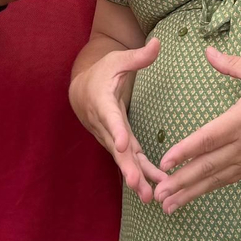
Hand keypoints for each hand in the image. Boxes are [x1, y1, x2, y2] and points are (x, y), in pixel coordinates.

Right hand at [69, 39, 168, 202]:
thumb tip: (158, 43)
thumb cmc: (102, 72)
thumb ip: (138, 56)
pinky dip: (141, 175)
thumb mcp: (118, 60)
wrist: (83, 90)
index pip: (110, 118)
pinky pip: (130, 161)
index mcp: (103, 103)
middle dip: (126, 167)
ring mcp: (111, 138)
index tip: (122, 144)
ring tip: (149, 197)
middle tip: (136, 184)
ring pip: (123, 161)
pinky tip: (157, 189)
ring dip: (135, 178)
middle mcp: (105, 125)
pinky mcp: (119, 145)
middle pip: (116, 149)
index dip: (116, 131)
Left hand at [153, 46, 240, 214]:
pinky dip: (208, 189)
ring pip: (215, 178)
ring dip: (190, 192)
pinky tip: (193, 195)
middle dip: (180, 182)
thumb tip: (208, 51)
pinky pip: (227, 180)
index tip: (164, 162)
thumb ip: (233, 65)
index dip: (185, 151)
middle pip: (207, 166)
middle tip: (157, 195)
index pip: (208, 139)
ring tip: (167, 205)